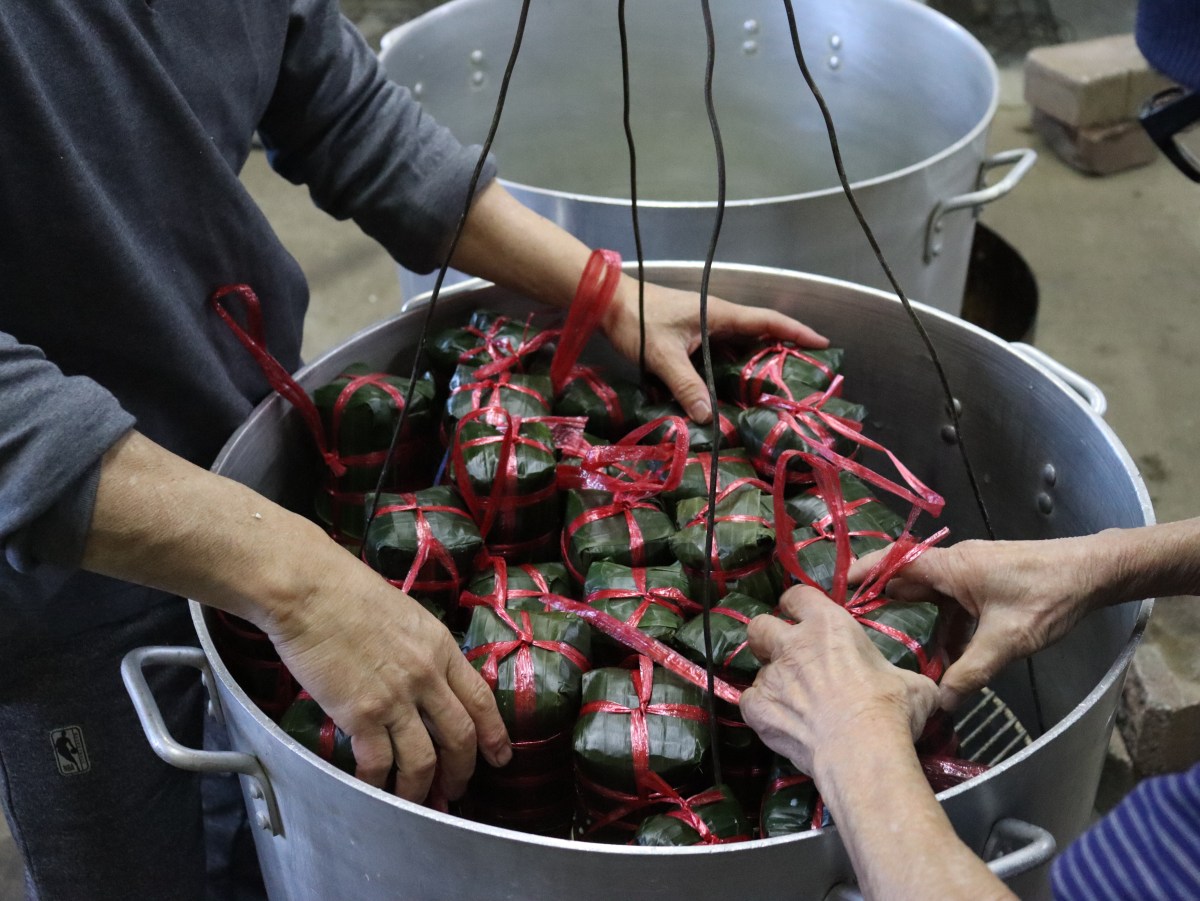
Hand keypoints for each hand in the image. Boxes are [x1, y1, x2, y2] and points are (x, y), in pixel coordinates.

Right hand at [260, 538, 512, 803]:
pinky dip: (378, 784)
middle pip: (460, 736)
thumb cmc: (347, 591)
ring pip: (424, 760)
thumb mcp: (405, 614)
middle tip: (456, 789)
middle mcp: (427, 676)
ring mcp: (396, 697)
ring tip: (415, 801)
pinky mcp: (361, 714)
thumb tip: (421, 674)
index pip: (480, 698)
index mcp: (441, 647)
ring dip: (421, 788)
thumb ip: (420, 648)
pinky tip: (373, 790)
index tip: (500, 755)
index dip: (494, 733)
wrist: (310, 590)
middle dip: (462, 770)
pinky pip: (378, 763)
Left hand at [604, 277, 827, 422]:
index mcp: (719, 315)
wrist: (608, 304)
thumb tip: (709, 417)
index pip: (768, 322)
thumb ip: (686, 385)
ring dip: (754, 367)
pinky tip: (732, 394)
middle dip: (781, 355)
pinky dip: (729, 372)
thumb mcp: (663, 355)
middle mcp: (717, 319)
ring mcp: (704, 328)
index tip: (823, 343)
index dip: (797, 332)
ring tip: (773, 394)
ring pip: (738, 349)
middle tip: (803, 380)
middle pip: (758, 337)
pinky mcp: (690, 338)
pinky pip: (719, 356)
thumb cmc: (637, 319)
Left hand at [740, 586, 937, 775]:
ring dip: (773, 680)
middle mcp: (793, 644)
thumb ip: (905, 677)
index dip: (797, 604)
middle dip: (767, 636)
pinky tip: (778, 719)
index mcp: (828, 625)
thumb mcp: (914, 685)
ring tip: (791, 699)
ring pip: (759, 669)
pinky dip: (760, 709)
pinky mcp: (758, 708)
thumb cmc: (891, 709)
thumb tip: (922, 689)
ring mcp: (772, 676)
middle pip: (760, 624)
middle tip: (784, 652)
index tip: (800, 615)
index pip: (798, 596)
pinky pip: (749, 701)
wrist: (862, 749)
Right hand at [848, 538, 1103, 709]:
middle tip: (854, 631)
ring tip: (901, 653)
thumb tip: (941, 703)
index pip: (892, 564)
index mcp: (950, 567)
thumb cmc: (1046, 597)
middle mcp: (955, 564)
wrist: (1093, 573)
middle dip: (882, 604)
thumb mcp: (1006, 641)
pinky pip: (953, 601)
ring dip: (919, 621)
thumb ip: (970, 672)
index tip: (835, 590)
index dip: (862, 574)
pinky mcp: (987, 582)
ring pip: (932, 595)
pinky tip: (949, 655)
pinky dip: (945, 625)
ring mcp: (972, 572)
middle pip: (907, 580)